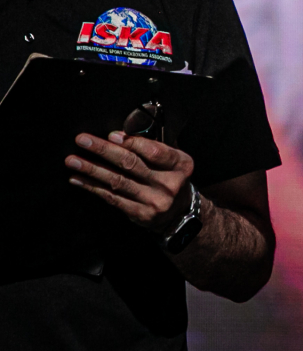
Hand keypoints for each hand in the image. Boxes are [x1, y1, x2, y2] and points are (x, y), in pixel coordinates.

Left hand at [66, 131, 195, 233]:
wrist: (179, 213)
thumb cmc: (172, 177)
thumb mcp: (174, 160)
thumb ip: (154, 147)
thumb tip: (120, 136)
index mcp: (181, 165)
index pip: (155, 152)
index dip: (132, 143)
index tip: (111, 136)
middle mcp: (169, 183)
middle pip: (132, 164)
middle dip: (104, 150)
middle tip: (83, 140)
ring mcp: (153, 200)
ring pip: (118, 181)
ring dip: (92, 169)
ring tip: (72, 160)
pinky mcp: (139, 214)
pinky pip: (112, 198)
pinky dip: (92, 187)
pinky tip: (77, 179)